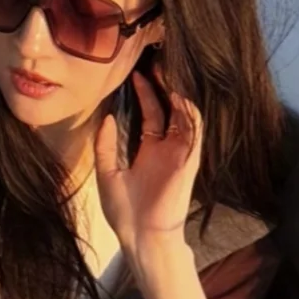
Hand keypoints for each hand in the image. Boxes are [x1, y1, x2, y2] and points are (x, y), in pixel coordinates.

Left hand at [94, 69, 202, 267]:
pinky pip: (193, 131)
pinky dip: (188, 112)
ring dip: (177, 94)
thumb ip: (105, 145)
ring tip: (166, 72)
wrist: (141, 236)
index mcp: (149, 151)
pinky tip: (177, 95)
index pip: (151, 115)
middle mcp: (167, 149)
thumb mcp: (107, 172)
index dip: (145, 95)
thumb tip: (106, 117)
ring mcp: (180, 153)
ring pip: (185, 115)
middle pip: (170, 110)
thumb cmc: (124, 211)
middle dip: (164, 87)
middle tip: (154, 63)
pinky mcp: (189, 160)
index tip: (135, 75)